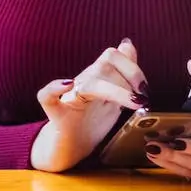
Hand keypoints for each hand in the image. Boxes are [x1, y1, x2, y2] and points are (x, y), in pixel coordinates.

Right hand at [30, 39, 149, 172]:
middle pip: (103, 65)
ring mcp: (69, 97)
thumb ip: (121, 72)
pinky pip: (46, 96)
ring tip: (134, 103)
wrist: (70, 146)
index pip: (112, 56)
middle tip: (143, 98)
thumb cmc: (91, 121)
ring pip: (88, 82)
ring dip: (115, 91)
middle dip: (130, 77)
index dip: (132, 67)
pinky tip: (68, 85)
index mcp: (97, 77)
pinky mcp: (56, 113)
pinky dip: (54, 88)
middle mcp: (83, 82)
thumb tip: (127, 44)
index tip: (145, 89)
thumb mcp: (113, 95)